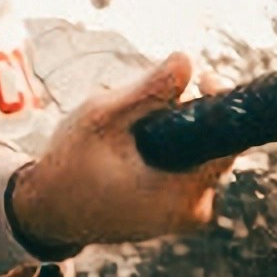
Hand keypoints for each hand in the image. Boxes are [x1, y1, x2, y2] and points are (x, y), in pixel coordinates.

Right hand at [2, 55, 232, 253]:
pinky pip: (188, 172)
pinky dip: (169, 153)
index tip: (201, 79)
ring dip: (176, 134)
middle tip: (152, 103)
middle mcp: (193, 211)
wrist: (50, 213)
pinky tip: (137, 148)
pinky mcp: (177, 215)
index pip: (226, 140)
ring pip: (200, 158)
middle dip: (188, 117)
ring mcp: (186, 216)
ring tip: (134, 130)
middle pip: (213, 146)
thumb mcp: (101, 118)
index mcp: (182, 193)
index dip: (216, 103)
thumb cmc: (70, 164)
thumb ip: (146, 91)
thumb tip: (187, 60)